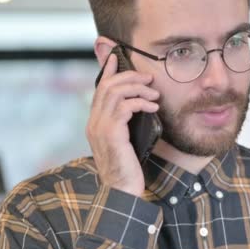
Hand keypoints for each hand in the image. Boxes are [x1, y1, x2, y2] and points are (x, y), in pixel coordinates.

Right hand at [86, 54, 159, 196]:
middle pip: (107, 86)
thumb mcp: (127, 141)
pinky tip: (154, 107)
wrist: (122, 191)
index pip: (99, 89)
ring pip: (115, 92)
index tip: (117, 57)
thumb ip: (126, 124)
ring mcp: (100, 127)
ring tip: (155, 94)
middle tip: (149, 78)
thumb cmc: (128, 168)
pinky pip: (125, 107)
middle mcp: (94, 122)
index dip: (107, 71)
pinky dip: (141, 102)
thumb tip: (139, 107)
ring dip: (138, 88)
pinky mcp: (111, 133)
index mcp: (95, 123)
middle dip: (129, 76)